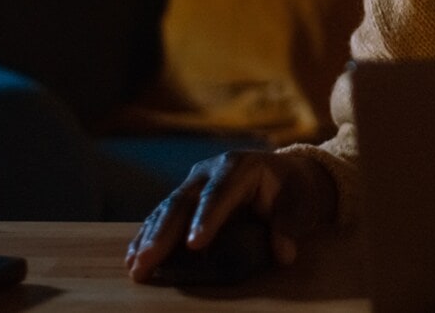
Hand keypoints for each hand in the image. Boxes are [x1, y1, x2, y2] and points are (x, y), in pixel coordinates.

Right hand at [125, 149, 335, 283]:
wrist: (288, 174)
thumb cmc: (295, 188)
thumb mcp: (301, 202)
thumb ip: (290, 224)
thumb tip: (283, 253)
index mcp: (240, 167)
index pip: (220, 194)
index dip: (206, 219)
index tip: (194, 245)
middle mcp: (210, 171)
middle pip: (183, 202)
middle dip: (164, 234)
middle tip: (147, 261)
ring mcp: (194, 182)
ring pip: (167, 209)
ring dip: (149, 238)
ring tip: (135, 266)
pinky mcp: (186, 197)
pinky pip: (163, 216)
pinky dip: (147, 236)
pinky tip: (133, 258)